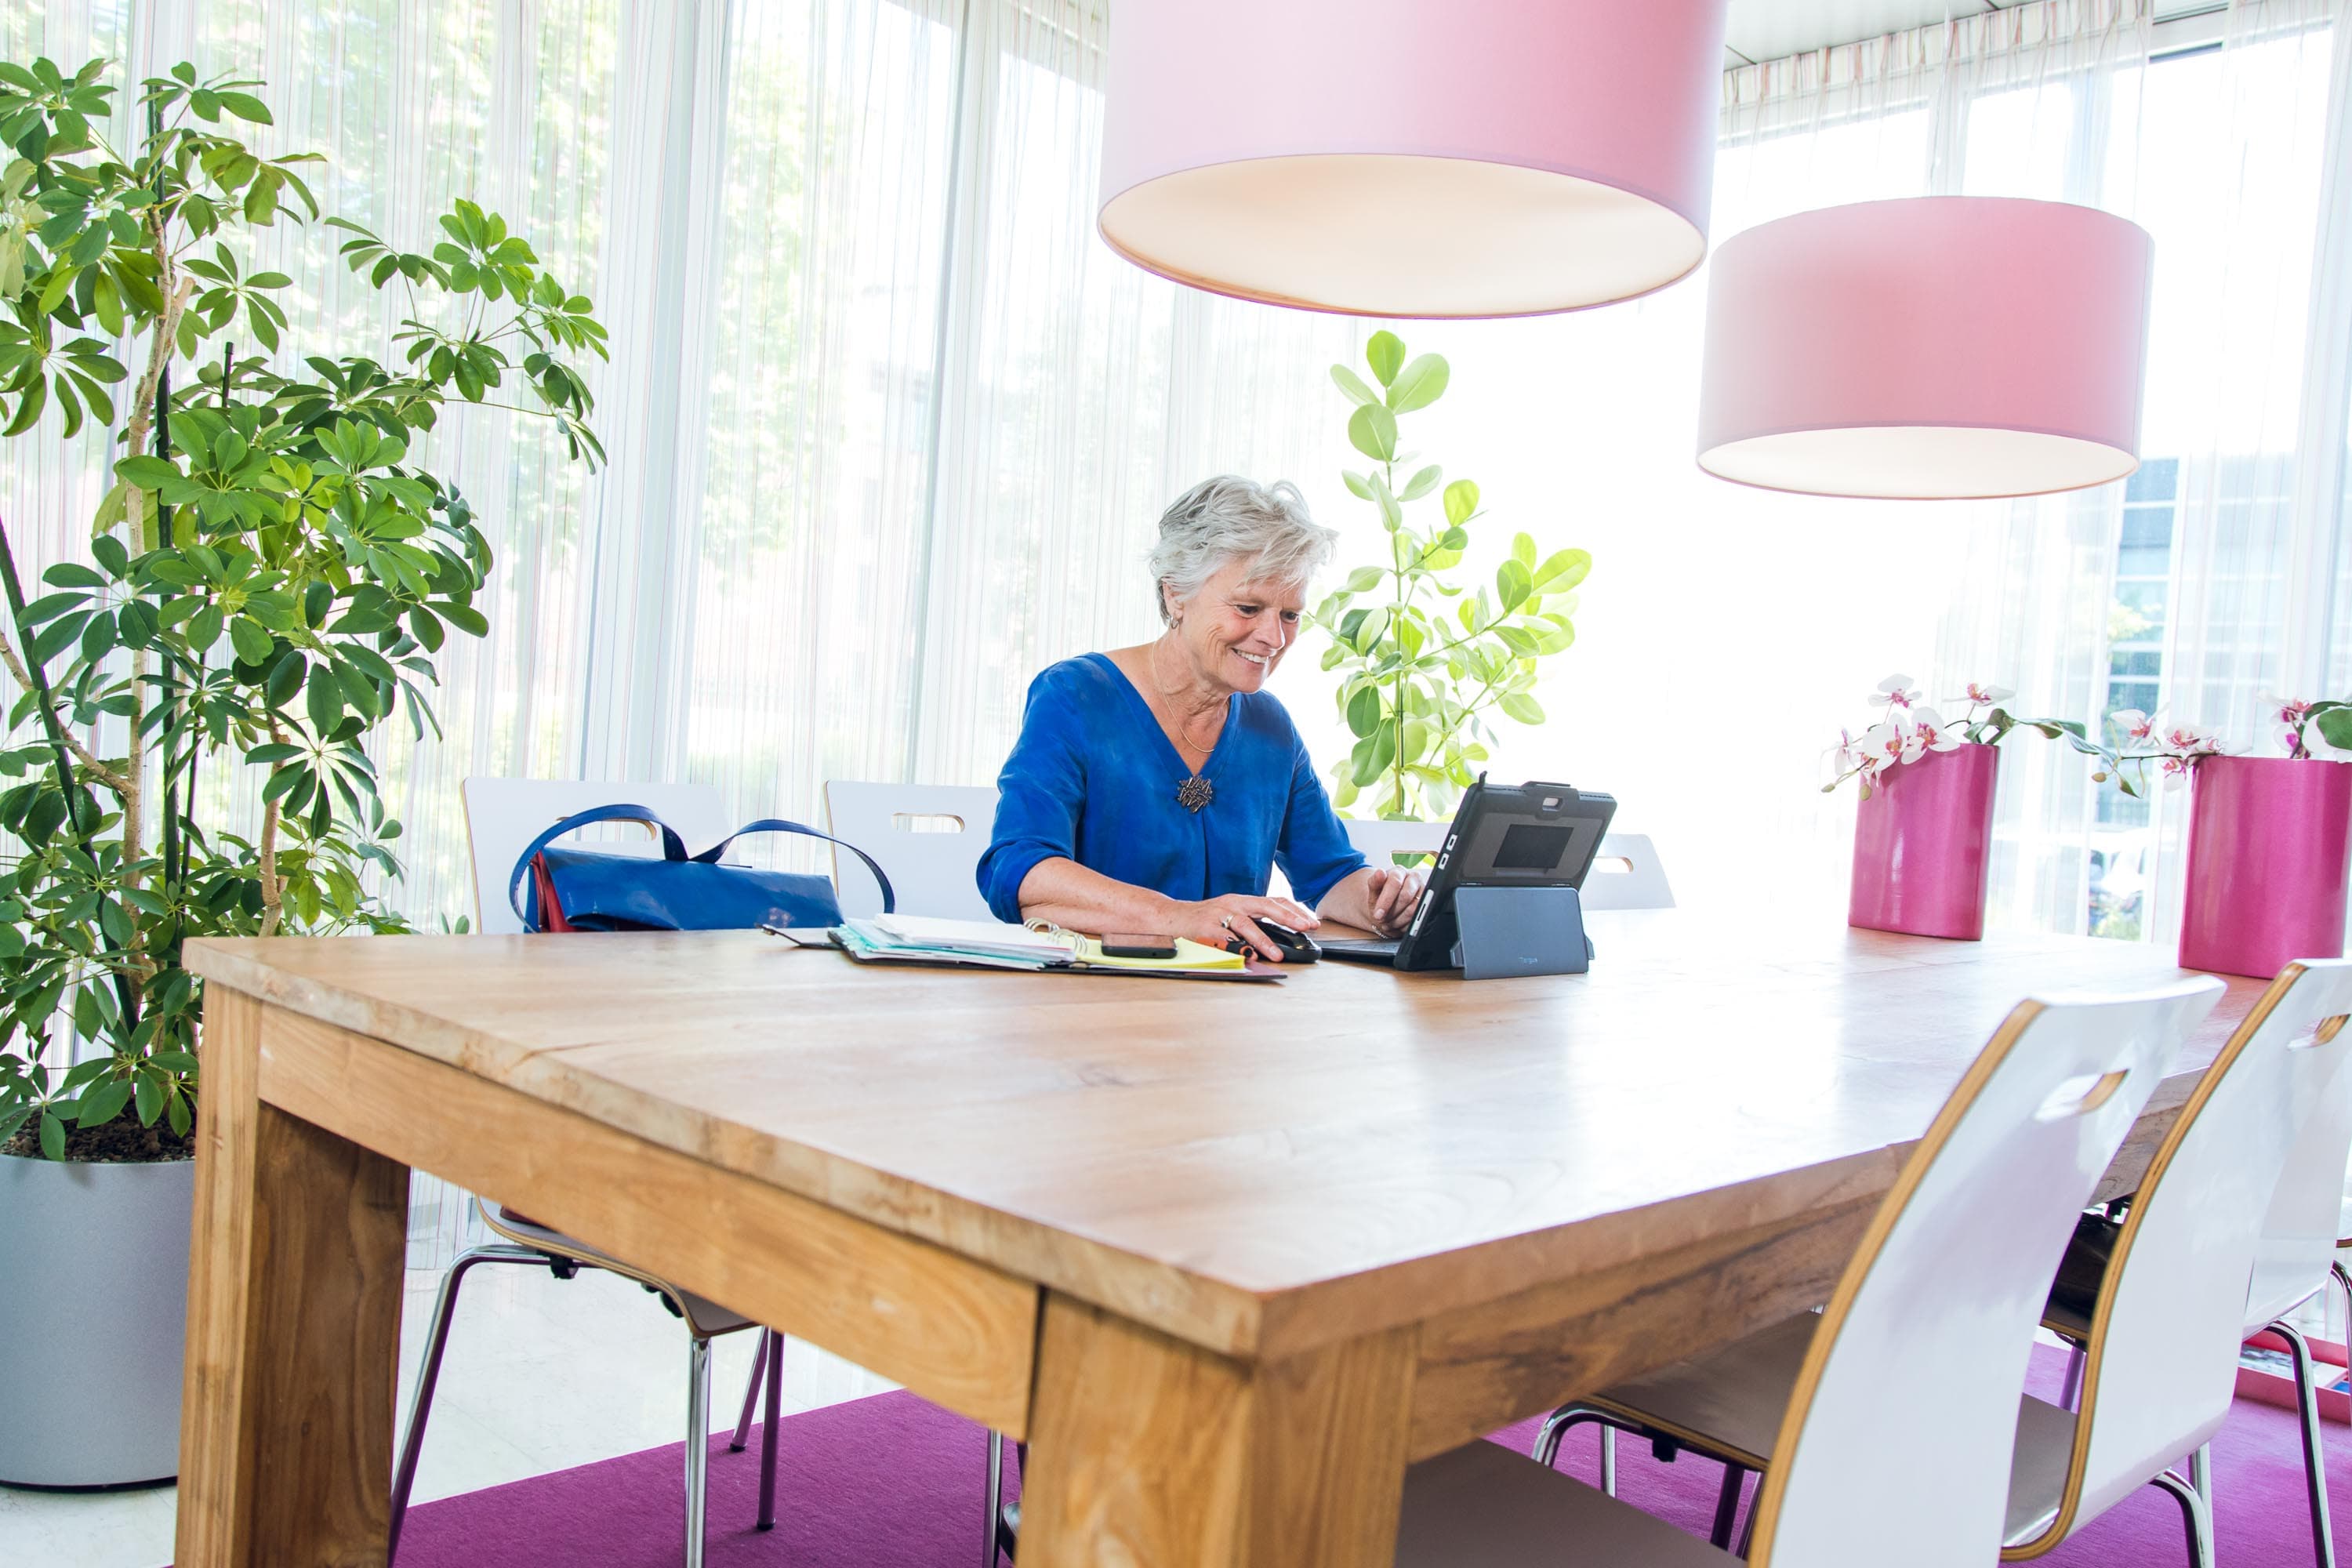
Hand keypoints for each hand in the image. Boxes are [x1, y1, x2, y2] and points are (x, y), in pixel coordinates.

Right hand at [1172, 893, 1320, 961]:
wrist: (1172, 916)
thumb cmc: (1205, 919)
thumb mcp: (1232, 915)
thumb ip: (1253, 922)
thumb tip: (1281, 937)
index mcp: (1242, 901)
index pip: (1274, 901)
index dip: (1294, 911)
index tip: (1312, 922)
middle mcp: (1233, 903)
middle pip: (1265, 905)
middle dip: (1288, 917)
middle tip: (1305, 928)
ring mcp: (1218, 914)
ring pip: (1246, 924)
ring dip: (1264, 940)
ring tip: (1276, 954)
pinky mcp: (1204, 928)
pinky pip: (1224, 939)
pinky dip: (1237, 947)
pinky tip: (1247, 956)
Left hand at [1359, 866, 1426, 935]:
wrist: (1388, 908)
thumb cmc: (1380, 897)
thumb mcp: (1373, 892)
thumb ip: (1374, 882)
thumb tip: (1380, 873)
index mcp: (1399, 871)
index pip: (1395, 882)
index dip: (1386, 900)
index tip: (1378, 914)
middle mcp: (1414, 878)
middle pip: (1405, 896)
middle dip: (1392, 912)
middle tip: (1382, 920)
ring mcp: (1423, 891)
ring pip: (1413, 909)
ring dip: (1398, 920)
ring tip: (1388, 922)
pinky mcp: (1428, 904)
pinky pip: (1418, 918)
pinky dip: (1405, 925)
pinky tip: (1397, 923)